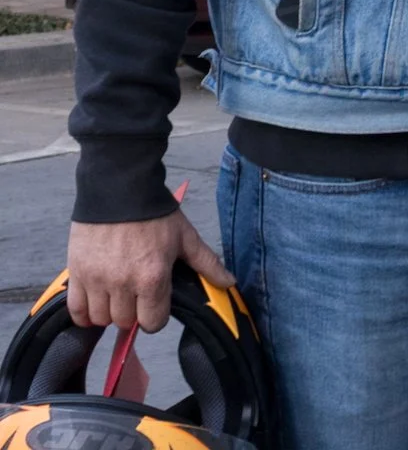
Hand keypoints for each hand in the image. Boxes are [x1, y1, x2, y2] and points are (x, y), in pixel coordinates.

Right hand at [67, 208, 235, 333]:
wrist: (119, 186)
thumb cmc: (155, 212)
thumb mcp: (184, 236)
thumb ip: (206, 263)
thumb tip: (229, 283)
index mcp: (153, 277)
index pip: (152, 323)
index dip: (155, 315)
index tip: (154, 302)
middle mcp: (123, 283)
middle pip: (125, 322)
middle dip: (133, 311)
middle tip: (135, 292)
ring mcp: (97, 279)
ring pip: (101, 319)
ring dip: (109, 311)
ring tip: (116, 293)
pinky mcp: (77, 272)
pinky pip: (76, 310)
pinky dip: (84, 311)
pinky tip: (94, 299)